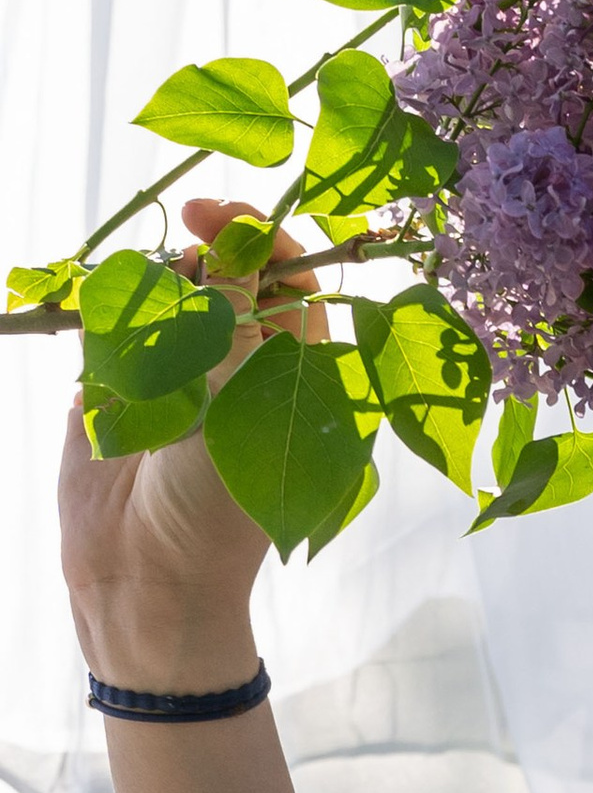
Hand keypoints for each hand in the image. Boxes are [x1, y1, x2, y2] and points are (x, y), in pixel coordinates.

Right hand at [59, 195, 324, 690]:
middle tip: (170, 302)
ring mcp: (176, 368)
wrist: (146, 576)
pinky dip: (99, 326)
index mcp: (294, 366)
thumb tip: (237, 240)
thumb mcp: (237, 401)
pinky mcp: (117, 383)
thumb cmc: (216, 501)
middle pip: (214, 269)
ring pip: (156, 290)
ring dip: (140, 306)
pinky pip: (106, 325)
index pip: (286, 270)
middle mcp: (237, 358)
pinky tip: (105, 370)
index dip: (254, 232)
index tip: (210, 215)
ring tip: (141, 371)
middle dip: (188, 270)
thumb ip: (236, 315)